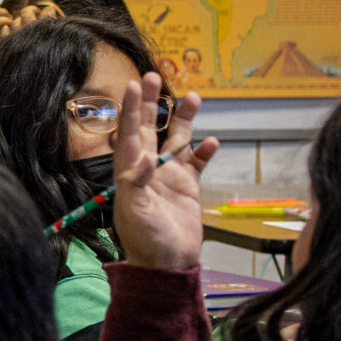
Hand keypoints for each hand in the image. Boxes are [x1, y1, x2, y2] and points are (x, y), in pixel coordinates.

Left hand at [109, 74, 218, 272]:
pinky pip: (196, 163)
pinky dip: (204, 151)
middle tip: (155, 75)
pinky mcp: (186, 188)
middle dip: (150, 103)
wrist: (167, 265)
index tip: (133, 84)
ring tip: (192, 96)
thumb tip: (144, 158)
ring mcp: (168, 177)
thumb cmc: (145, 240)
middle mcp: (147, 170)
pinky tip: (212, 141)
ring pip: (176, 140)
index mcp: (129, 173)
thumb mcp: (135, 211)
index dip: (130, 109)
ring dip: (182, 119)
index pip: (128, 134)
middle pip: (148, 128)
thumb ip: (137, 183)